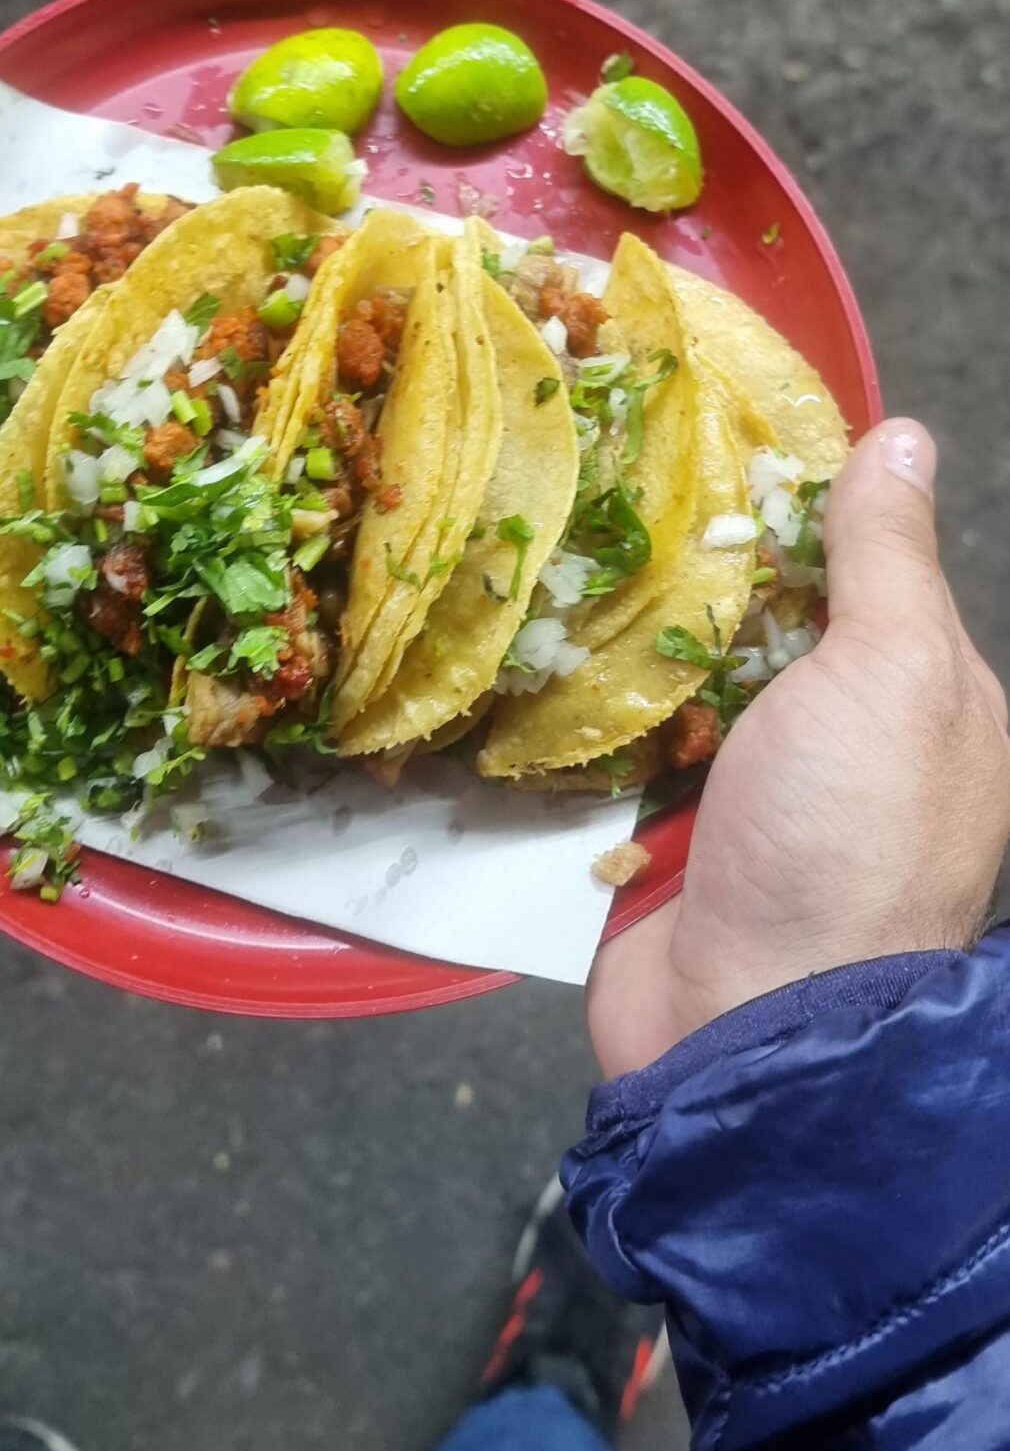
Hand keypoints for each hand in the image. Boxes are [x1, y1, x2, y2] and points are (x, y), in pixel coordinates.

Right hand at [589, 419, 1009, 1076]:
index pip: (857, 563)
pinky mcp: (668, 834)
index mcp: (923, 696)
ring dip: (622, 631)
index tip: (700, 424)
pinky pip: (623, 749)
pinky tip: (527, 646)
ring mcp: (752, 791)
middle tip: (597, 474)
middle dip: (687, 561)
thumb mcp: (895, 672)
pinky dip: (584, 711)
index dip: (788, 496)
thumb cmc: (844, 843)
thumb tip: (903, 436)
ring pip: (679, 676)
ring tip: (545, 537)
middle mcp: (843, 739)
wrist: (747, 1026)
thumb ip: (887, 556)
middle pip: (758, 615)